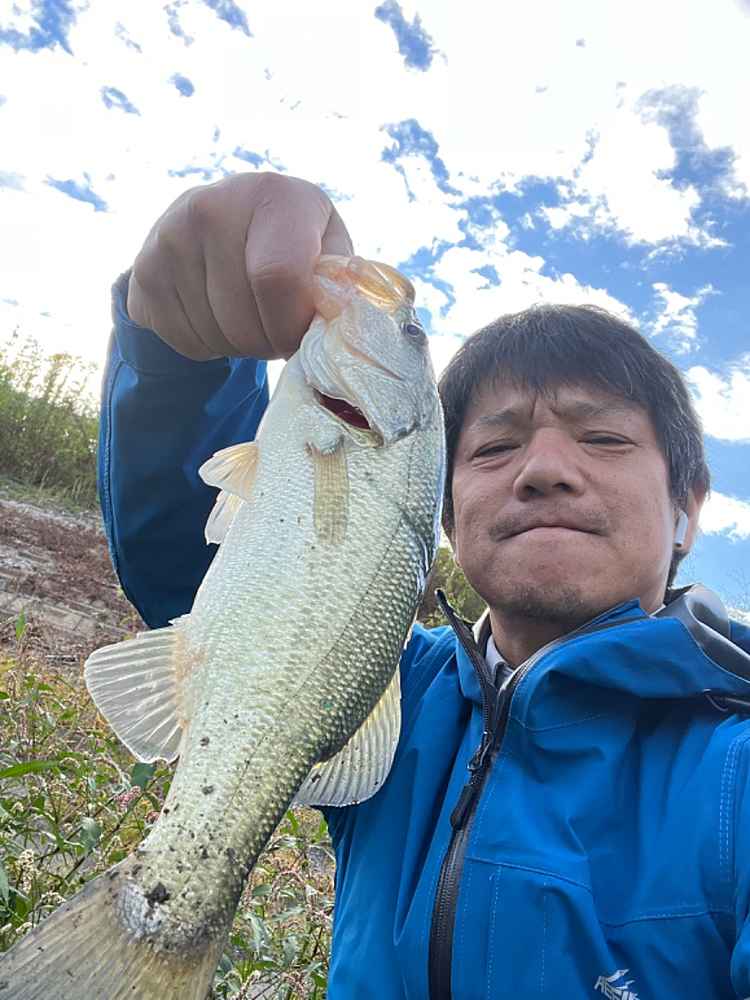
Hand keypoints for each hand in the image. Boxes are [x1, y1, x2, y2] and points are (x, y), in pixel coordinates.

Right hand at [127, 173, 353, 360]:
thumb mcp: (328, 249)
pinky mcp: (145, 270)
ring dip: (238, 346)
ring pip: (214, 336)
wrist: (223, 220)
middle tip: (276, 328)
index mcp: (274, 195)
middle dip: (267, 343)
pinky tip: (216, 313)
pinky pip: (183, 340)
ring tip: (248, 315)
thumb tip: (338, 325)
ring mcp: (170, 235)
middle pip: (243, 319)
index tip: (299, 333)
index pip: (278, 279)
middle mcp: (213, 205)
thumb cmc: (294, 242)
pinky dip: (206, 345)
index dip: (291, 325)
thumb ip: (339, 285)